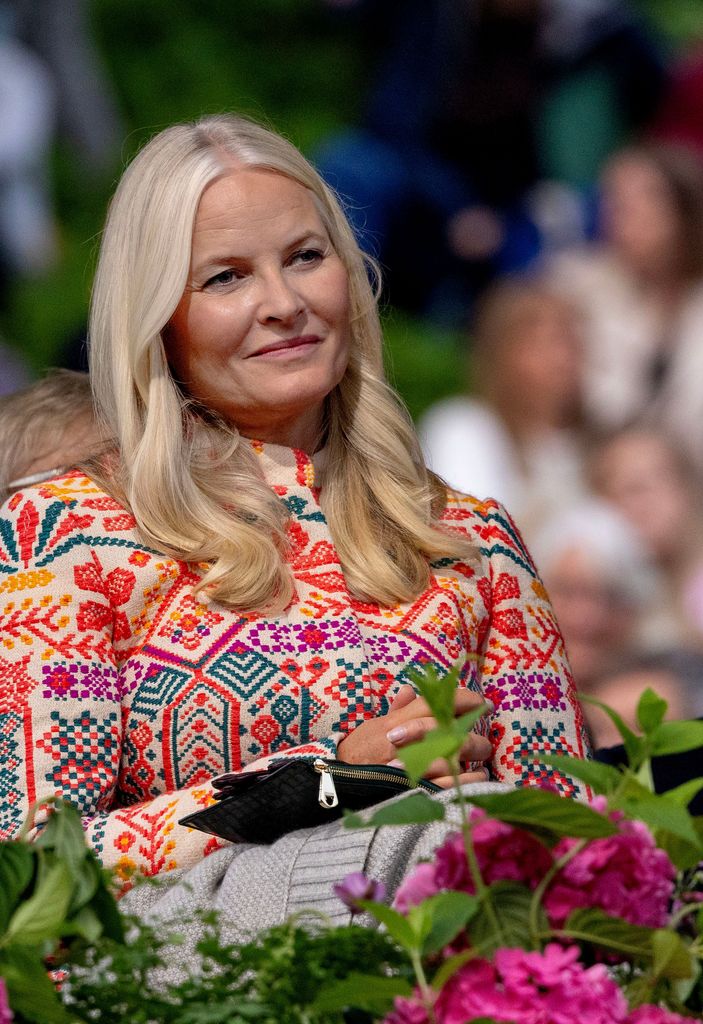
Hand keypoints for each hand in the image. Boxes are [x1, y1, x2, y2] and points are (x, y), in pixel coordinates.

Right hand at [336, 684, 492, 788]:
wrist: (336, 783)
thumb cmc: (357, 754)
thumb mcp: (373, 726)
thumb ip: (396, 710)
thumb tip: (409, 691)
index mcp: (397, 721)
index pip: (435, 701)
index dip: (462, 698)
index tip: (481, 701)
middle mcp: (405, 740)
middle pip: (449, 727)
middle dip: (472, 730)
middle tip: (485, 733)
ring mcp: (410, 765)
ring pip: (453, 755)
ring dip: (474, 756)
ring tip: (483, 757)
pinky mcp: (415, 789)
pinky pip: (450, 784)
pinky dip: (469, 780)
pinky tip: (479, 778)